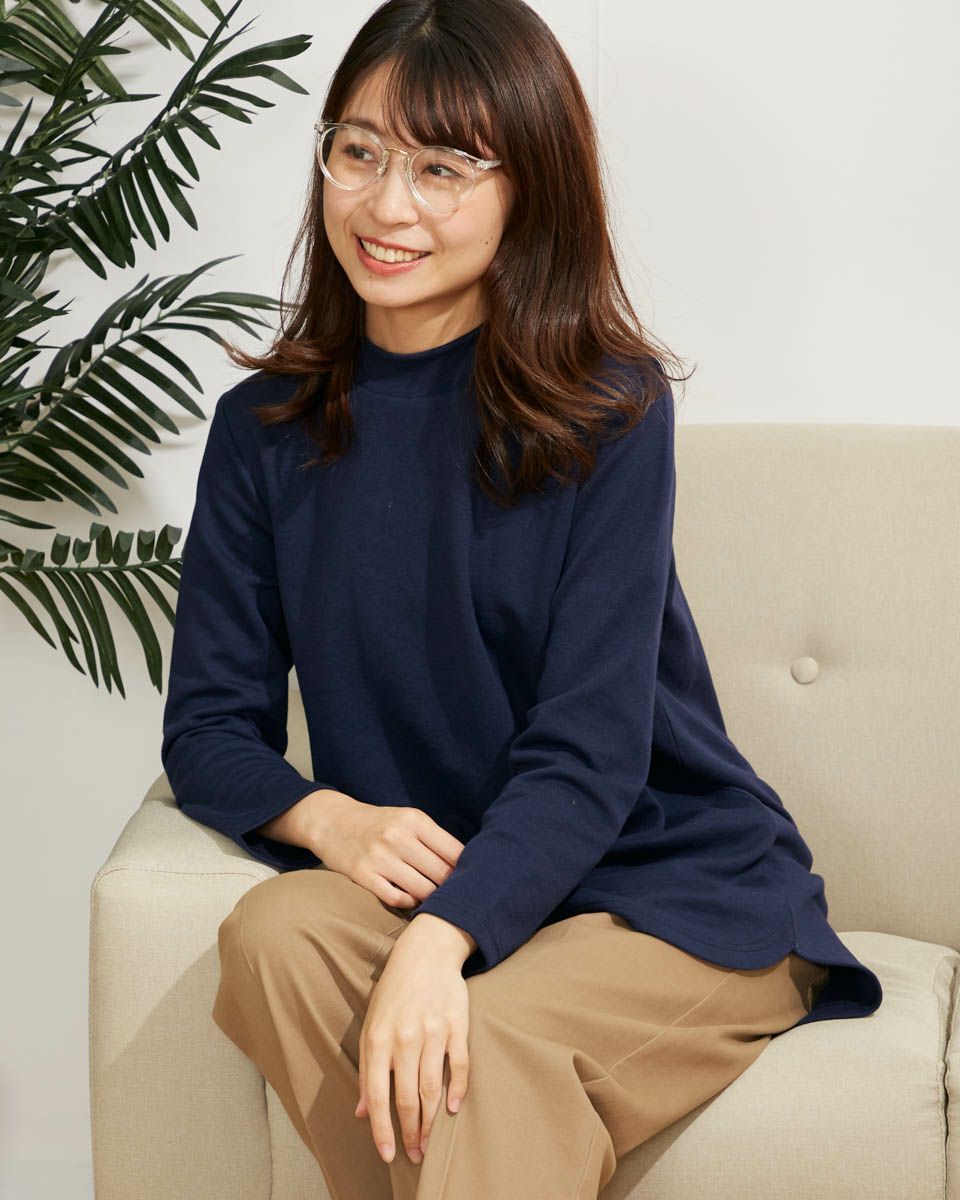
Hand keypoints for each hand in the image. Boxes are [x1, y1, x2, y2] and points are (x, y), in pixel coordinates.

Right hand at [310, 795, 466, 910]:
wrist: (333, 822)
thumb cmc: (379, 824)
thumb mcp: (407, 819)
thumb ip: (434, 839)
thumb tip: (468, 866)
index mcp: (414, 820)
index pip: (454, 851)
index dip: (467, 869)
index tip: (471, 879)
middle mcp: (398, 836)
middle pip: (441, 874)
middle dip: (452, 887)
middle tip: (455, 895)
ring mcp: (379, 857)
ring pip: (422, 889)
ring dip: (432, 898)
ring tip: (435, 899)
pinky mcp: (363, 875)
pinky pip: (397, 898)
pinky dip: (409, 902)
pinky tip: (411, 898)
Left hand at [354, 916, 472, 1163]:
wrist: (426, 952)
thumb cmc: (394, 992)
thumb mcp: (372, 1024)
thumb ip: (367, 1069)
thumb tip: (362, 1111)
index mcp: (378, 1039)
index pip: (378, 1096)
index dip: (382, 1130)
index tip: (387, 1154)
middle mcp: (404, 1037)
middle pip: (406, 1098)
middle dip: (409, 1132)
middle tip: (414, 1154)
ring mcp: (433, 1031)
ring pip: (431, 1087)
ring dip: (430, 1120)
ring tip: (429, 1141)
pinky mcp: (457, 1025)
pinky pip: (459, 1065)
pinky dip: (458, 1090)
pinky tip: (453, 1109)